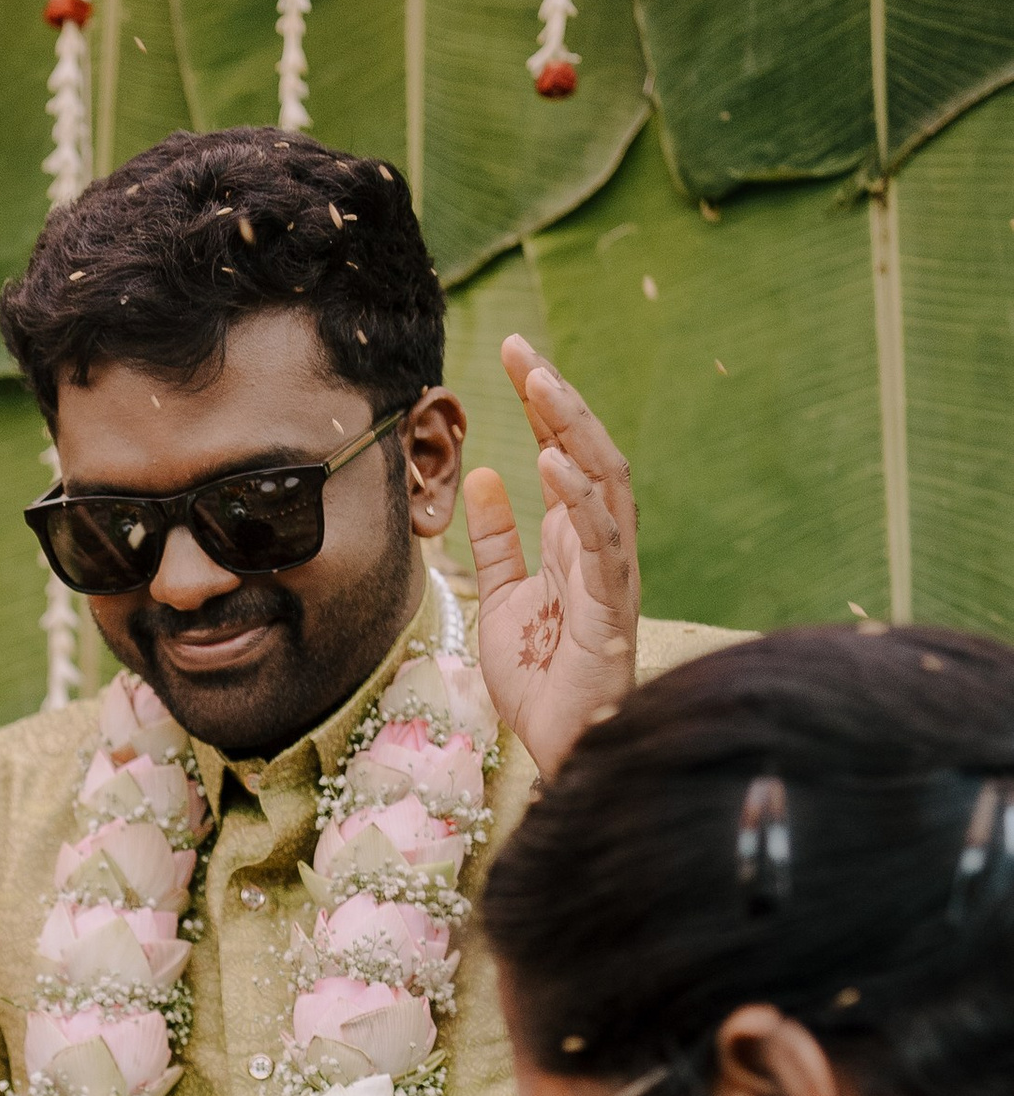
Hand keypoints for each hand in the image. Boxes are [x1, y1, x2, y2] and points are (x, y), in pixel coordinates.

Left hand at [466, 336, 639, 780]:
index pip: (562, 452)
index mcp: (573, 538)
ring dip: (573, 430)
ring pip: (604, 483)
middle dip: (556, 397)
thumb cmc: (538, 679)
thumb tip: (484, 473)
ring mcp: (610, 571)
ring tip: (541, 384)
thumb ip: (496, 539)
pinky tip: (553, 462)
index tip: (512, 353)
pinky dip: (578, 498)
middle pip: (587, 451)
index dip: (541, 402)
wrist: (560, 746)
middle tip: (521, 349)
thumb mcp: (500, 598)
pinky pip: (600, 541)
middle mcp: (598, 544)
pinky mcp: (610, 606)